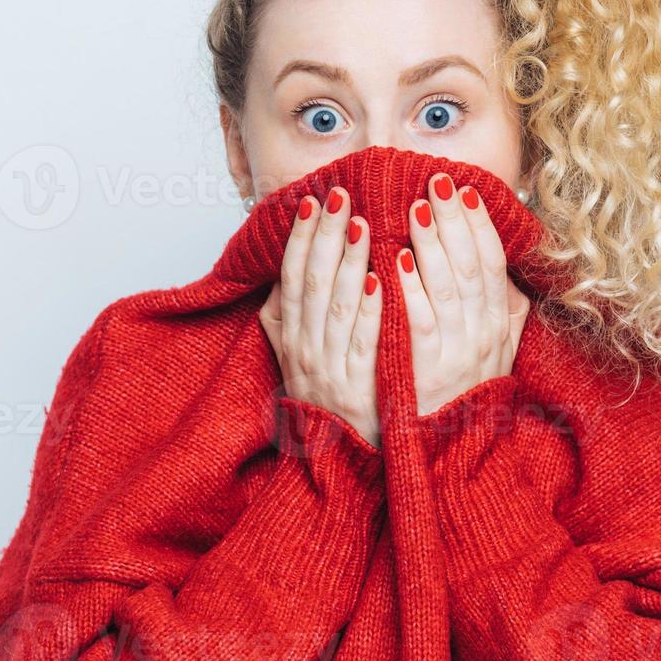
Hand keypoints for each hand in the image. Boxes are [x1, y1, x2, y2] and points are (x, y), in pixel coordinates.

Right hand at [259, 187, 382, 448]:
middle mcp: (306, 350)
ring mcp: (330, 370)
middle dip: (325, 235)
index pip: (293, 277)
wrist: (341, 465)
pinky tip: (378, 280)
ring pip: (336, 306)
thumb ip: (287, 318)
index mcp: (292, 338)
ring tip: (361, 222)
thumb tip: (282, 275)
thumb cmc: (326, 405)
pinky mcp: (358, 389)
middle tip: (340, 195)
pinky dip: (367, 310)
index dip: (300, 238)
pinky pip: (361, 343)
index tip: (312, 201)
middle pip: (312, 283)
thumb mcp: (295, 360)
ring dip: (347, 261)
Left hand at [396, 173, 531, 417]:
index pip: (493, 266)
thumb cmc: (464, 401)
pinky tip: (396, 261)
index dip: (482, 227)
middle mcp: (480, 337)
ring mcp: (453, 354)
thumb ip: (504, 317)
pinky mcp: (422, 372)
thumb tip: (509, 277)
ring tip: (416, 207)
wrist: (447, 458)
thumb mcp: (495, 357)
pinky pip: (418, 324)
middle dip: (455, 220)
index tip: (468, 192)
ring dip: (432, 244)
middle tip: (438, 182)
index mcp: (496, 328)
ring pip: (447, 288)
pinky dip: (410, 290)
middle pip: (471, 268)